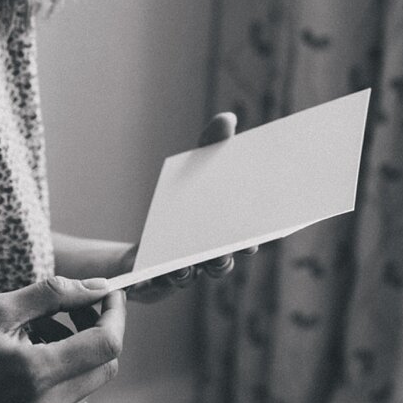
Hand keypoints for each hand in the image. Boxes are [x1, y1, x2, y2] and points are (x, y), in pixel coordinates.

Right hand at [0, 276, 124, 402]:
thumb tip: (99, 286)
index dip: (115, 315)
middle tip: (73, 309)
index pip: (106, 344)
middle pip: (106, 365)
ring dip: (79, 355)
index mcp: (34, 373)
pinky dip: (65, 378)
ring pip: (91, 384)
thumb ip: (52, 294)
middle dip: (98, 331)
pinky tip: (32, 366)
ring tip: (40, 336)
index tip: (110, 294)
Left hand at [126, 111, 260, 301]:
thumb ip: (210, 147)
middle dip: (224, 257)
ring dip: (190, 271)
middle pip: (220, 261)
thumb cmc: (179, 206)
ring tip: (185, 265)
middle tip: (226, 251)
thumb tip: (227, 118)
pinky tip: (149, 277)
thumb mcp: (193, 170)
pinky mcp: (155, 279)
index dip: (253, 240)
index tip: (259, 237)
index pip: (245, 240)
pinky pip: (155, 285)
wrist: (144, 244)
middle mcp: (208, 257)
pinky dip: (153, 282)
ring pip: (191, 275)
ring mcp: (183, 271)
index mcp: (223, 234)